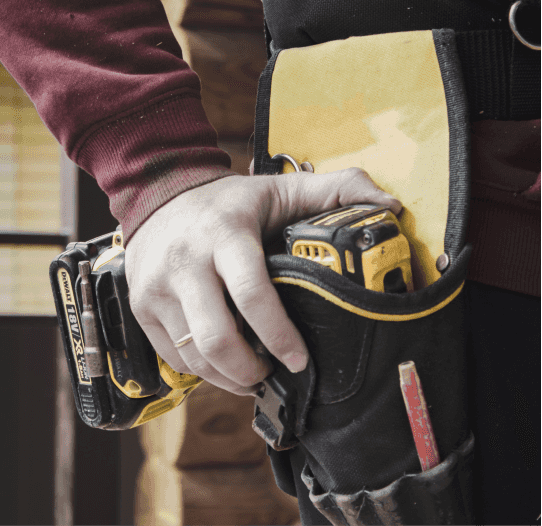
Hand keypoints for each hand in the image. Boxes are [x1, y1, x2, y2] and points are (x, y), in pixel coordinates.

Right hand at [125, 169, 401, 394]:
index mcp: (225, 235)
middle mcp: (185, 263)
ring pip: (195, 357)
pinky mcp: (142, 306)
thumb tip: (388, 206)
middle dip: (251, 370)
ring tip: (252, 373)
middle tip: (274, 373)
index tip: (300, 360)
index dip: (280, 336)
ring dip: (229, 377)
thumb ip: (335, 191)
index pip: (253, 294)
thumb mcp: (280, 189)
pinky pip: (174, 357)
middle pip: (217, 339)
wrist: (160, 195)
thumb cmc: (228, 201)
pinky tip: (224, 363)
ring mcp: (157, 288)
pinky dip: (203, 371)